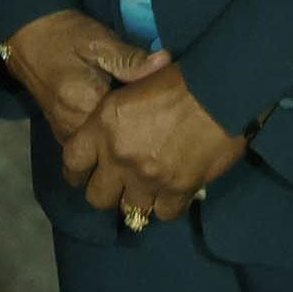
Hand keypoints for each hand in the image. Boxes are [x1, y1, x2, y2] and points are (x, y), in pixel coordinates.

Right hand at [0, 9, 162, 143]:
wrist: (29, 35)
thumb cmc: (67, 35)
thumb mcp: (101, 41)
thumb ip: (130, 58)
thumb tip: (165, 63)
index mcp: (84, 102)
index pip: (125, 124)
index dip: (149, 119)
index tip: (166, 111)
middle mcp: (71, 124)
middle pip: (112, 145)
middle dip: (136, 138)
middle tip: (159, 126)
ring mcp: (63, 132)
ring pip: (98, 151)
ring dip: (119, 145)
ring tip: (142, 132)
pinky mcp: (60, 132)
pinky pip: (87, 148)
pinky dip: (103, 144)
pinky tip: (120, 134)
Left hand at [63, 60, 249, 224]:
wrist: (219, 91)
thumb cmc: (179, 78)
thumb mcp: (136, 84)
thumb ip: (118, 111)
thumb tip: (112, 125)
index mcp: (104, 125)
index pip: (72, 161)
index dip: (77, 172)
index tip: (85, 175)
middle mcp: (119, 155)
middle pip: (97, 197)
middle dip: (108, 192)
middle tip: (121, 184)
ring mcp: (147, 176)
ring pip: (130, 210)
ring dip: (139, 200)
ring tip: (150, 189)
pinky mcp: (176, 189)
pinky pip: (164, 213)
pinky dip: (168, 205)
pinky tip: (174, 192)